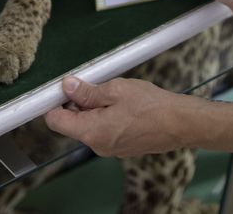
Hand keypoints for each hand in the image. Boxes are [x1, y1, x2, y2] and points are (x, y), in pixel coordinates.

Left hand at [44, 76, 200, 156]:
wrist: (180, 124)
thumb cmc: (151, 106)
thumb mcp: (116, 90)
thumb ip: (88, 92)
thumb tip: (67, 87)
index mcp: (91, 132)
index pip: (55, 121)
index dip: (52, 103)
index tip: (57, 88)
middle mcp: (97, 146)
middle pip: (72, 123)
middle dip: (77, 103)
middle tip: (93, 83)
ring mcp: (110, 149)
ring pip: (89, 126)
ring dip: (94, 109)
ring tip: (113, 93)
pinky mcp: (121, 147)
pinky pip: (104, 131)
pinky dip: (106, 116)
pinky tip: (123, 105)